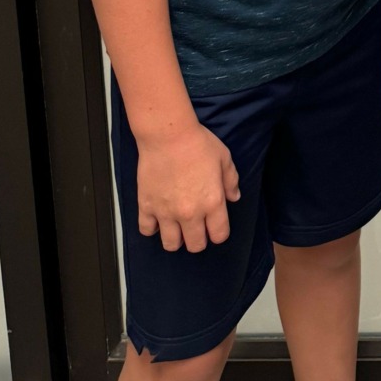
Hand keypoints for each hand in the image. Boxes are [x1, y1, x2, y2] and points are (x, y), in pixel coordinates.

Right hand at [135, 122, 240, 251]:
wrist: (167, 134)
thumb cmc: (198, 143)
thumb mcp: (224, 158)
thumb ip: (231, 181)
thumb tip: (234, 197)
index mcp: (212, 203)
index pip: (219, 236)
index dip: (218, 233)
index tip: (215, 226)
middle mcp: (190, 213)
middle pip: (195, 245)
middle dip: (198, 240)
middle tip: (195, 228)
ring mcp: (166, 212)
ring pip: (171, 244)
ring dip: (176, 239)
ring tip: (176, 227)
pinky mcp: (147, 207)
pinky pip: (147, 230)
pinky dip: (152, 228)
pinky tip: (157, 218)